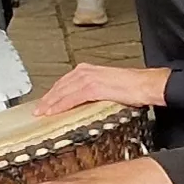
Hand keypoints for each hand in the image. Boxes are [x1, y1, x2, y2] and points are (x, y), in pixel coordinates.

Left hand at [41, 61, 173, 111]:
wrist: (146, 85)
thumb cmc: (132, 87)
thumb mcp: (107, 87)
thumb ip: (92, 92)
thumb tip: (83, 102)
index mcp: (89, 70)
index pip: (65, 82)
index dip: (53, 93)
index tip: (45, 102)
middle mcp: (86, 71)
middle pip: (60, 86)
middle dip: (48, 99)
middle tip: (38, 110)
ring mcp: (89, 79)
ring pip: (63, 92)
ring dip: (51, 103)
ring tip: (42, 113)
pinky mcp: (94, 88)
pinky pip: (72, 98)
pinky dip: (61, 105)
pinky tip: (54, 112)